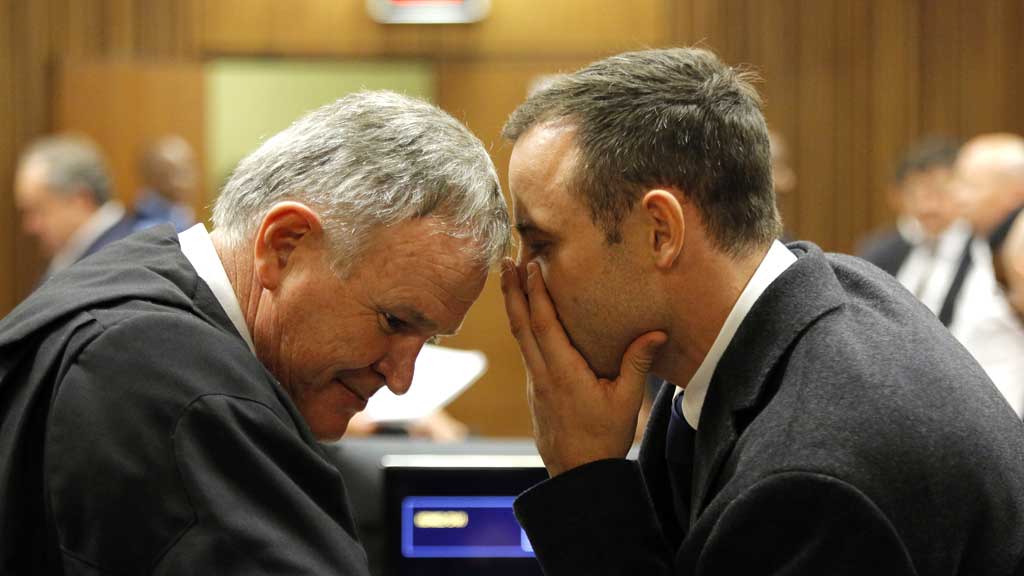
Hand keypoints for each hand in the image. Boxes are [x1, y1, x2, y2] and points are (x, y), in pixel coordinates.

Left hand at [500, 258, 666, 475]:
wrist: (578, 475)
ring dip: (514, 306)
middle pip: (521, 325)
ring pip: (519, 337)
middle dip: (512, 291)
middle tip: (505, 260)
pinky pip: (525, 351)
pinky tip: (525, 317)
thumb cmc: (604, 439)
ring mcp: (535, 383)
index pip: (544, 324)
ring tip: (509, 279)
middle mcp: (542, 374)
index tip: (529, 266)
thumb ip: (637, 364)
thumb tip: (656, 332)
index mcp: (563, 372)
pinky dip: (522, 327)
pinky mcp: (536, 391)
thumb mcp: (626, 401)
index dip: (536, 293)